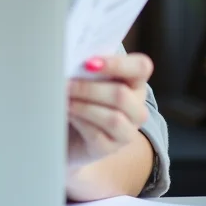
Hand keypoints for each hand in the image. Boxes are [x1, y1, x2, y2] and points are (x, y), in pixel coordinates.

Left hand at [66, 53, 152, 169]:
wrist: (66, 129)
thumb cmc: (77, 93)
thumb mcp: (84, 75)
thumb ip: (86, 64)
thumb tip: (72, 57)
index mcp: (133, 81)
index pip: (141, 67)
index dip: (117, 64)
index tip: (88, 63)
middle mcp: (136, 107)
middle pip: (121, 96)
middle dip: (88, 88)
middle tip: (63, 83)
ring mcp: (127, 130)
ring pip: (113, 119)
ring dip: (83, 106)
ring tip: (64, 99)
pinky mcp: (110, 148)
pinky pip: (98, 135)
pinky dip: (79, 122)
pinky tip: (66, 113)